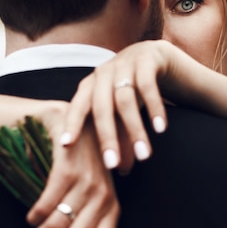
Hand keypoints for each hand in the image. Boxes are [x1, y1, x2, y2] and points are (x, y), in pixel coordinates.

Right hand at [27, 108, 119, 227]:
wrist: (71, 125)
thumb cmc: (78, 169)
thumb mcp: (91, 195)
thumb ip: (87, 223)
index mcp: (112, 208)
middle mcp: (104, 197)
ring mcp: (86, 182)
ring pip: (58, 225)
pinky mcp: (67, 170)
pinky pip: (45, 205)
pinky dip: (34, 216)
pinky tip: (32, 215)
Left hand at [60, 40, 169, 171]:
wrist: (160, 57)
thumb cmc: (135, 91)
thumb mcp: (120, 109)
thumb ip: (119, 134)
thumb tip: (121, 171)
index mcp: (91, 85)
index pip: (78, 106)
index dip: (71, 124)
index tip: (66, 146)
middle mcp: (104, 72)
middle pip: (101, 107)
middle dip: (106, 138)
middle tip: (112, 165)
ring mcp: (125, 62)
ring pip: (125, 100)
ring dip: (135, 130)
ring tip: (144, 155)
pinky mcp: (148, 58)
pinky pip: (148, 85)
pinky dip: (154, 109)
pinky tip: (160, 129)